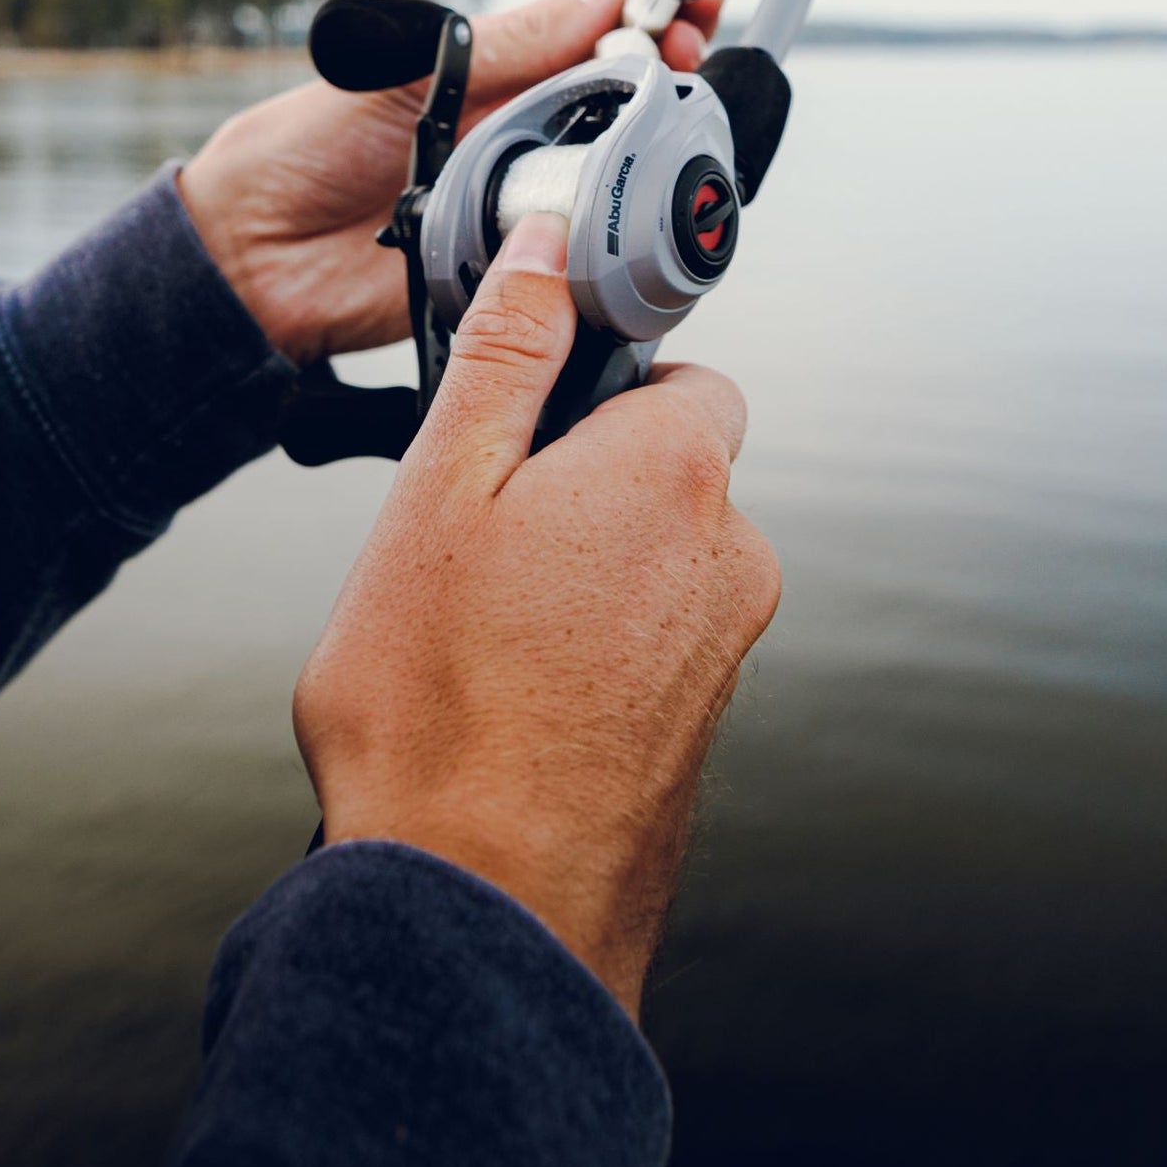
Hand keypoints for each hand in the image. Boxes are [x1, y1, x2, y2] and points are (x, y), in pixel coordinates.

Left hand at [178, 0, 738, 363]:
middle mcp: (525, 123)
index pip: (596, 10)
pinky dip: (641, 208)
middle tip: (700, 12)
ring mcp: (534, 189)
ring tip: (681, 68)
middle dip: (681, 32)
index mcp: (494, 66)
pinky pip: (601, 236)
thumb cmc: (305, 149)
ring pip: (631, 149)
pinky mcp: (531, 262)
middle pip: (634, 74)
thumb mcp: (407, 75)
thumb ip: (512, 44)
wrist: (253, 261)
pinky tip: (668, 173)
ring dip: (671, 107)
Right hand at [293, 213, 778, 1014]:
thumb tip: (545, 246)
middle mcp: (728, 559)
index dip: (589, 385)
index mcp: (675, 475)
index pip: (678, 373)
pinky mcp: (698, 733)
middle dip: (573, 480)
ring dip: (571, 569)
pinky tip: (501, 693)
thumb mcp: (439, 492)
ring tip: (471, 631)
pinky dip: (582, 647)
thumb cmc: (441, 715)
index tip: (513, 425)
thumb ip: (504, 351)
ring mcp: (722, 655)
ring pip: (647, 559)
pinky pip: (645, 642)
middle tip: (467, 538)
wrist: (478, 920)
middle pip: (661, 467)